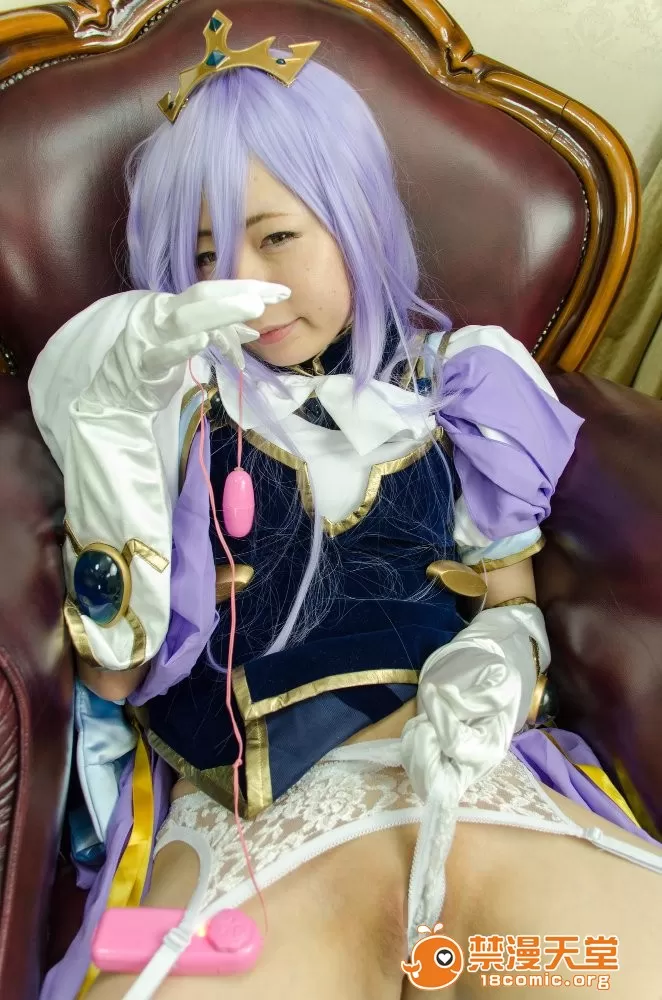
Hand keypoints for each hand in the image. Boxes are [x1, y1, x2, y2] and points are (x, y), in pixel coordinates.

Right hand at [80, 280, 290, 412]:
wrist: (116, 395)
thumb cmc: (155, 365)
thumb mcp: (191, 344)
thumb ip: (217, 335)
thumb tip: (253, 330)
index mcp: (173, 307)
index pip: (212, 291)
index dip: (245, 288)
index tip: (279, 290)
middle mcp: (161, 315)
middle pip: (202, 296)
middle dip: (238, 293)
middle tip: (272, 294)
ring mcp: (150, 337)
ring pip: (185, 319)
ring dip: (220, 312)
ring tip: (253, 309)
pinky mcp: (142, 364)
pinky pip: (162, 353)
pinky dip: (182, 346)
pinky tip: (203, 341)